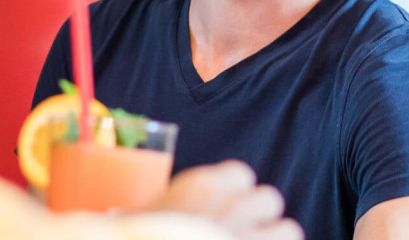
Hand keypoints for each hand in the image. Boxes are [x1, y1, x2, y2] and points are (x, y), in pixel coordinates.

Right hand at [146, 160, 302, 239]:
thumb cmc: (135, 238)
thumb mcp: (131, 219)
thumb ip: (145, 213)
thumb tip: (120, 217)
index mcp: (201, 187)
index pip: (240, 175)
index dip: (233, 194)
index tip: (221, 210)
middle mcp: (232, 207)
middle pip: (268, 198)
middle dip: (258, 218)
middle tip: (238, 234)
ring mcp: (250, 237)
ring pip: (288, 230)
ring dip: (273, 239)